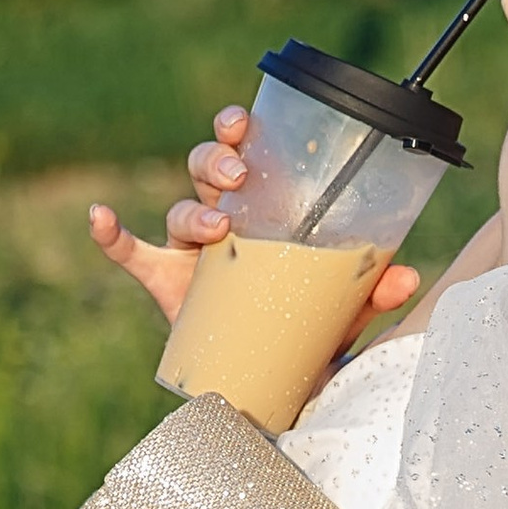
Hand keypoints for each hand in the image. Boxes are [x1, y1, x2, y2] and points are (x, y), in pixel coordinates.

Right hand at [88, 110, 419, 336]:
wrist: (267, 386)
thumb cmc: (300, 330)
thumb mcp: (340, 311)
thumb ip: (369, 293)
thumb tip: (408, 277)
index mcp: (259, 210)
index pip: (243, 154)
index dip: (235, 129)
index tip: (244, 122)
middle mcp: (218, 221)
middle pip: (204, 171)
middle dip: (217, 163)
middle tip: (240, 178)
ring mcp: (186, 253)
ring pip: (176, 209)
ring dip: (191, 210)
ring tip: (216, 226)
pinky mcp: (163, 284)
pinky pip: (129, 253)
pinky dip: (110, 235)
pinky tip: (99, 218)